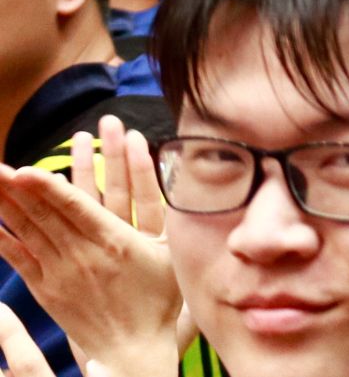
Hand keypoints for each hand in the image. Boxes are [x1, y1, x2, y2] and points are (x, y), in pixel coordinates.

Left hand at [0, 116, 185, 376]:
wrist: (132, 348)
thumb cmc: (158, 299)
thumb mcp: (167, 251)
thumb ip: (160, 213)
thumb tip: (167, 172)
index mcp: (115, 242)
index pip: (75, 207)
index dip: (48, 187)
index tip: (27, 169)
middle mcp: (83, 255)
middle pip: (46, 214)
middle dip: (21, 187)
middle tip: (0, 165)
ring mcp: (61, 273)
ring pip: (29, 231)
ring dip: (8, 205)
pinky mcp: (47, 290)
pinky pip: (20, 260)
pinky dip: (4, 239)